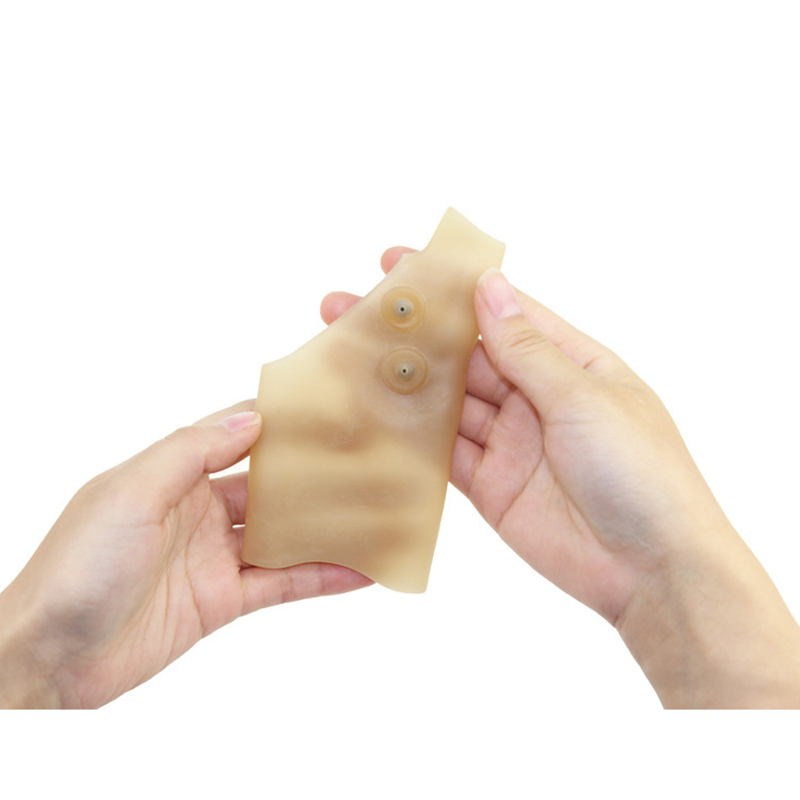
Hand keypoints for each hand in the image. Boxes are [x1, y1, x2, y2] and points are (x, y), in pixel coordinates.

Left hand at [0, 402, 371, 707]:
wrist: (51, 657)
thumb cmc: (76, 566)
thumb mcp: (130, 492)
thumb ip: (190, 452)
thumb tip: (251, 420)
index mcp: (172, 474)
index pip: (235, 437)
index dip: (278, 424)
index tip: (324, 411)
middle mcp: (197, 511)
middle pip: (268, 487)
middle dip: (311, 476)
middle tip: (363, 462)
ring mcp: (214, 557)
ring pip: (283, 535)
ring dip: (325, 527)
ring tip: (373, 515)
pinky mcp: (223, 600)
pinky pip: (282, 583)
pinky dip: (321, 577)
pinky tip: (358, 571)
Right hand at [324, 248, 799, 706]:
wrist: (651, 569)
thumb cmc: (641, 471)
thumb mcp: (583, 399)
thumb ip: (526, 349)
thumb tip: (489, 289)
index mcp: (567, 363)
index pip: (499, 312)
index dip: (450, 287)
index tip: (400, 264)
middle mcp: (534, 396)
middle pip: (463, 356)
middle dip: (412, 334)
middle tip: (352, 310)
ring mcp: (510, 442)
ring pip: (446, 403)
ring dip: (403, 382)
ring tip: (347, 357)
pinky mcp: (491, 484)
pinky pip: (443, 455)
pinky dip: (411, 438)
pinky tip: (373, 416)